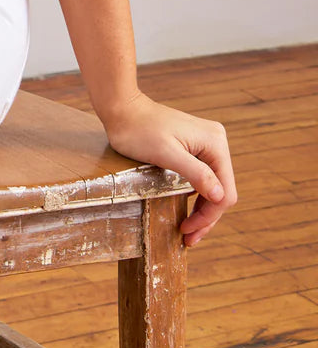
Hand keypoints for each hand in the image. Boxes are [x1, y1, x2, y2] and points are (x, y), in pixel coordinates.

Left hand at [102, 90, 236, 247]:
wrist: (122, 108)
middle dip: (206, 217)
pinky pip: (202, 177)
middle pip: (221, 190)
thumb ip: (196, 174)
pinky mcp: (194, 147)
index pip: (225, 191)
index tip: (188, 231)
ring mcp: (206, 144)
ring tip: (188, 230)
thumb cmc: (139, 130)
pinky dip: (196, 196)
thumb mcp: (166, 155)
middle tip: (188, 238)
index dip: (209, 216)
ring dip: (203, 209)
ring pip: (213, 186)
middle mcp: (216, 141)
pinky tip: (187, 208)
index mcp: (215, 143)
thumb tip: (220, 197)